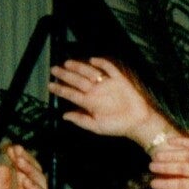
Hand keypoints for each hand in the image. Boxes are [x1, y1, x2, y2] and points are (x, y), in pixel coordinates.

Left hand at [0, 144, 52, 188]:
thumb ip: (1, 187)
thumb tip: (4, 166)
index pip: (23, 172)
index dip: (17, 159)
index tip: (8, 147)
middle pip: (33, 174)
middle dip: (25, 160)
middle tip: (15, 149)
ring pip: (39, 183)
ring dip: (30, 170)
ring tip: (19, 160)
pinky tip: (24, 180)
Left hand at [49, 58, 167, 145]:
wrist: (139, 123)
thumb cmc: (119, 126)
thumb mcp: (97, 127)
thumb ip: (81, 120)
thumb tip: (64, 116)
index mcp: (90, 103)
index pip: (72, 94)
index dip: (60, 89)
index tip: (50, 85)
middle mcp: (97, 92)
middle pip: (77, 81)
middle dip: (65, 75)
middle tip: (54, 69)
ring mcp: (107, 85)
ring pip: (90, 73)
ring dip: (79, 67)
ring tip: (68, 63)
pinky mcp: (119, 80)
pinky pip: (109, 69)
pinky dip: (102, 64)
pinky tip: (93, 61)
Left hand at [150, 136, 188, 188]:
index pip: (180, 184)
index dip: (166, 184)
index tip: (153, 183)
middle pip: (179, 169)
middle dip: (165, 168)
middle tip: (150, 167)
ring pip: (183, 157)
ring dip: (169, 156)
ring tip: (154, 157)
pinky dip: (182, 142)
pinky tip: (170, 142)